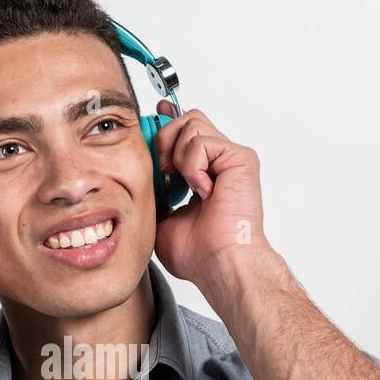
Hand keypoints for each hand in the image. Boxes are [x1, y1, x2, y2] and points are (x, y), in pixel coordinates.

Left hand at [152, 101, 270, 287]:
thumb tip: (138, 172)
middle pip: (188, 119)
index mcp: (205, 172)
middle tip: (163, 169)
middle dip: (166, 137)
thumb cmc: (197, 252)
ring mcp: (231, 159)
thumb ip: (154, 191)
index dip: (167, 120)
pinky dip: (192, 165)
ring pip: (193, 124)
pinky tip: (202, 191)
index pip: (187, 132)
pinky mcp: (240, 158)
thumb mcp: (161, 217)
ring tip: (183, 184)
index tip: (154, 116)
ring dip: (178, 154)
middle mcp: (220, 162)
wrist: (219, 263)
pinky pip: (202, 142)